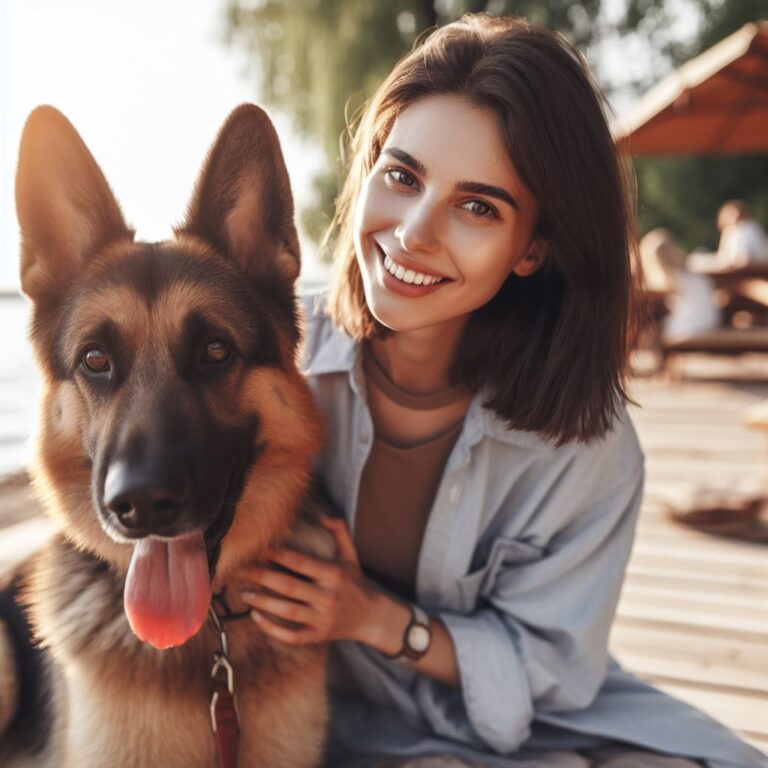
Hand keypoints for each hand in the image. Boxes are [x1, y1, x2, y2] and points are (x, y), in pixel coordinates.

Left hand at [239, 518, 381, 646]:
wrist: (371, 617)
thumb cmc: (355, 583)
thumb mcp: (351, 556)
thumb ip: (340, 532)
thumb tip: (323, 517)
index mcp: (335, 575)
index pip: (301, 562)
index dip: (278, 554)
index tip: (259, 547)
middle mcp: (328, 597)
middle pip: (289, 587)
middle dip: (262, 577)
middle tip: (241, 570)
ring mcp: (323, 619)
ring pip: (287, 612)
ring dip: (263, 603)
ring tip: (244, 593)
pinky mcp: (318, 637)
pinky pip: (291, 637)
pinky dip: (271, 629)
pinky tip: (256, 617)